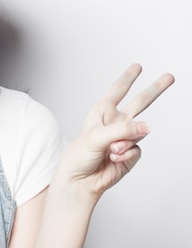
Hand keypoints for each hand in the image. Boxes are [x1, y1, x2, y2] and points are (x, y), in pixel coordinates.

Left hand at [55, 63, 174, 198]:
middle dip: (155, 89)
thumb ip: (122, 130)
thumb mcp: (95, 137)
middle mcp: (114, 122)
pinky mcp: (130, 153)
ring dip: (125, 142)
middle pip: (140, 102)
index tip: (137, 66)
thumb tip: (147, 127)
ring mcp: (124, 138)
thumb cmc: (79, 156)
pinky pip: (137, 149)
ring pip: (139, 132)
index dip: (128, 78)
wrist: (80, 181)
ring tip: (110, 151)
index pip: (117, 91)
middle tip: (169, 77)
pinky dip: (126, 155)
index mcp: (101, 112)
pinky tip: (113, 160)